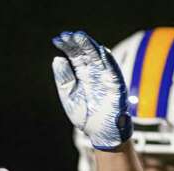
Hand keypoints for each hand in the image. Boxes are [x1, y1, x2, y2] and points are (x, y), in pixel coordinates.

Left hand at [52, 30, 131, 150]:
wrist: (101, 133)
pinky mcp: (116, 85)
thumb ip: (64, 79)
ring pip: (98, 57)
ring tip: (80, 37)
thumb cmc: (86, 116)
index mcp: (82, 75)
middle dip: (77, 43)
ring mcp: (105, 77)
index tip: (57, 39)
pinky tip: (100, 50)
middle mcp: (94, 73)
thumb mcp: (69, 97)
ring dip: (90, 46)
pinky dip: (107, 60)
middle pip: (85, 53)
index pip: (74, 56)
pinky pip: (113, 70)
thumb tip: (57, 59)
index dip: (67, 46)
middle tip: (67, 34)